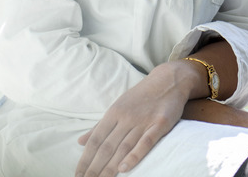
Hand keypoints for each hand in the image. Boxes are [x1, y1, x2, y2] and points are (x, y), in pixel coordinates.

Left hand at [75, 61, 196, 176]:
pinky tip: (124, 168)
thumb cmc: (141, 96)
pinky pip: (146, 141)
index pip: (96, 140)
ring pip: (123, 147)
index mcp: (114, 113)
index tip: (78, 175)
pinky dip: (135, 155)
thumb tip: (80, 142)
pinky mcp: (160, 124)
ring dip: (110, 167)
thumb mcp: (118, 107)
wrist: (169, 79)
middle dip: (95, 168)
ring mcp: (143, 121)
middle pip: (107, 146)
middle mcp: (126, 117)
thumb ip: (100, 126)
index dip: (85, 160)